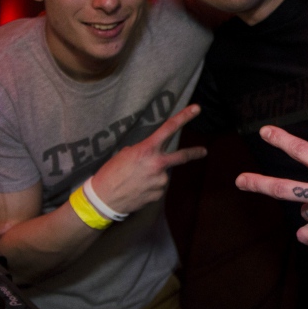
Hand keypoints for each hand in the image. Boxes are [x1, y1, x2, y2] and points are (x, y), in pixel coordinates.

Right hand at [90, 104, 206, 214]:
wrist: (104, 199)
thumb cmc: (110, 173)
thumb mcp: (124, 154)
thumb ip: (142, 151)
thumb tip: (151, 154)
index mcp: (147, 149)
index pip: (169, 128)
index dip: (185, 117)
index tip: (197, 109)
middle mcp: (157, 164)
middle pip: (183, 156)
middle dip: (195, 152)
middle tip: (203, 151)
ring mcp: (160, 181)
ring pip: (162, 174)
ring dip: (154, 175)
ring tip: (136, 180)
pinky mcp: (158, 194)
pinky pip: (158, 187)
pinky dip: (150, 187)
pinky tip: (137, 189)